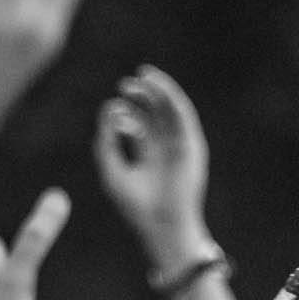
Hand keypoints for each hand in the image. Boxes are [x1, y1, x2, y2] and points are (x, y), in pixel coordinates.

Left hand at [94, 66, 213, 275]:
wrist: (162, 223)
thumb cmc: (136, 204)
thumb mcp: (113, 171)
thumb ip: (106, 143)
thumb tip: (108, 111)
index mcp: (147, 154)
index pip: (137, 125)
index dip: (123, 115)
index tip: (112, 112)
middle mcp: (164, 146)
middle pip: (154, 113)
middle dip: (141, 96)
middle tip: (125, 85)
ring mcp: (179, 144)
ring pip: (170, 109)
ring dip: (158, 90)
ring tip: (142, 76)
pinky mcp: (191, 144)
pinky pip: (183, 115)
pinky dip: (172, 98)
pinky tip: (158, 86)